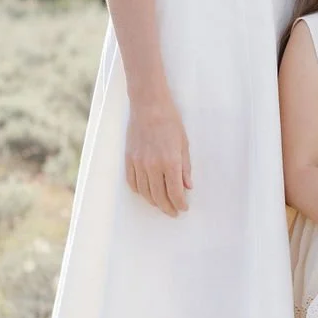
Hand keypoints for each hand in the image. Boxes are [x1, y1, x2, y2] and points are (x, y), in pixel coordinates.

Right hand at [125, 97, 191, 216]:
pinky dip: (140, 192)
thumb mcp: (184, 144)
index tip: (183, 208)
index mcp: (170, 162)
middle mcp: (153, 166)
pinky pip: (133, 183)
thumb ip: (185, 168)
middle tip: (173, 212)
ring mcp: (139, 164)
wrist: (148, 106)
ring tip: (161, 204)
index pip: (175, 193)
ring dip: (154, 202)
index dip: (180, 204)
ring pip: (145, 193)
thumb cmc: (170, 121)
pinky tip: (146, 193)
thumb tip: (188, 186)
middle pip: (159, 197)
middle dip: (168, 207)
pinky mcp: (129, 159)